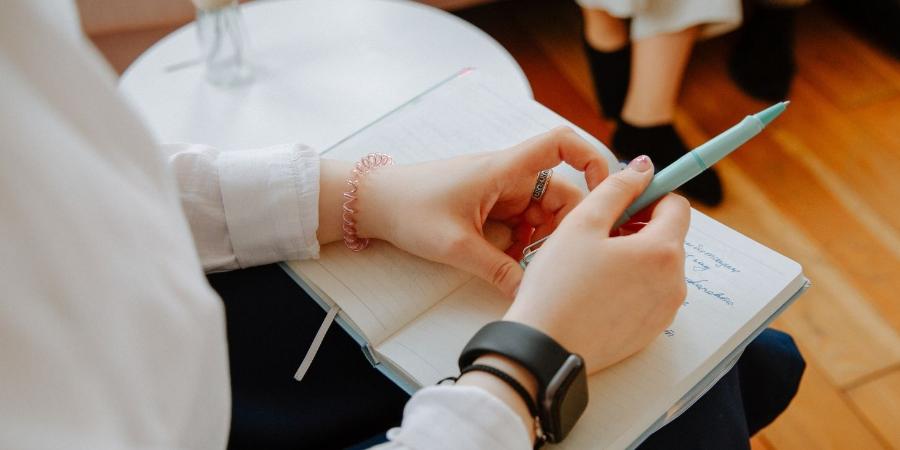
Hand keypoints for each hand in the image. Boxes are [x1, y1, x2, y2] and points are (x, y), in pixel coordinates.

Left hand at [347, 127, 607, 297]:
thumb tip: (529, 293)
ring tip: (525, 266)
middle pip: (561, 193)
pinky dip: (522, 244)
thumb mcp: (455, 245)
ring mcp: (500, 192)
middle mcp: (509, 176)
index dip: (592, 159)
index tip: (605, 192)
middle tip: (553, 260)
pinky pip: (521, 225)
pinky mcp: (490, 208)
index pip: (561, 144)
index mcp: (505, 169)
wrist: (372, 203)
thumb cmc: (409, 208)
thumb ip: (497, 270)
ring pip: (542, 215)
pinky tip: (509, 265)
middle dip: (563, 227)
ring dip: (541, 240)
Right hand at [505, 156, 690, 373]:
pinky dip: (629, 284)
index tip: (621, 200)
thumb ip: (617, 188)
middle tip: (596, 233)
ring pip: (657, 266)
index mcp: (662, 251)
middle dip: (638, 227)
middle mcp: (674, 282)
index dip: (649, 195)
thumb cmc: (558, 286)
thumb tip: (643, 168)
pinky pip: (648, 294)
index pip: (676, 206)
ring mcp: (664, 310)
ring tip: (592, 264)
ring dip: (633, 256)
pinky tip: (595, 289)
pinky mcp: (650, 331)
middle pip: (668, 236)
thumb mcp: (582, 223)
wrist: (545, 348)